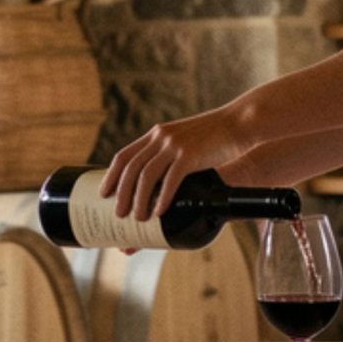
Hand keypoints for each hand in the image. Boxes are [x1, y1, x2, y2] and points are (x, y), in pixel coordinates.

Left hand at [103, 105, 251, 220]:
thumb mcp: (184, 141)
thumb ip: (168, 155)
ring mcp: (174, 145)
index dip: (111, 176)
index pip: (123, 156)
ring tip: (138, 218)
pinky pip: (170, 180)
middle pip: (130, 169)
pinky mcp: (190, 154)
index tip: (104, 194)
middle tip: (119, 214)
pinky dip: (163, 197)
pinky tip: (161, 211)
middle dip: (121, 194)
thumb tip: (155, 183)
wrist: (239, 123)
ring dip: (139, 199)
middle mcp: (161, 137)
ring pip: (146, 176)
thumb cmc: (214, 138)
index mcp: (156, 134)